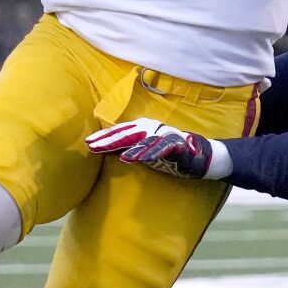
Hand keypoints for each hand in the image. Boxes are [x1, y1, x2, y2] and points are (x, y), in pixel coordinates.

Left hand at [85, 119, 221, 179]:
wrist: (199, 155)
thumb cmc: (168, 152)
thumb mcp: (143, 150)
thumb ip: (126, 147)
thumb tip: (104, 148)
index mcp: (143, 128)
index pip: (119, 132)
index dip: (104, 137)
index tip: (87, 143)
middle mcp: (151, 129)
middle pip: (127, 134)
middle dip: (109, 140)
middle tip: (92, 145)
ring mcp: (164, 135)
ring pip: (144, 141)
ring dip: (129, 147)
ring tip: (115, 154)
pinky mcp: (176, 145)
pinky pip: (162, 148)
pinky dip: (151, 152)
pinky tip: (140, 159)